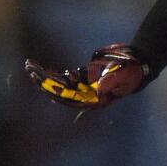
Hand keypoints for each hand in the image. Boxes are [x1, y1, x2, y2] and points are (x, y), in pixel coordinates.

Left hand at [25, 44, 148, 110]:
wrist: (137, 65)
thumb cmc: (132, 72)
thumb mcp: (125, 77)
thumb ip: (112, 82)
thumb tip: (99, 88)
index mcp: (94, 100)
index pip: (71, 99)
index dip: (56, 93)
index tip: (43, 85)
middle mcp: (85, 96)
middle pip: (59, 91)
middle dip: (44, 81)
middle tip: (30, 70)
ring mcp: (82, 87)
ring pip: (58, 84)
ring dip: (43, 76)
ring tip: (29, 66)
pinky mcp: (82, 77)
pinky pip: (63, 77)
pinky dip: (52, 72)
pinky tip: (41, 67)